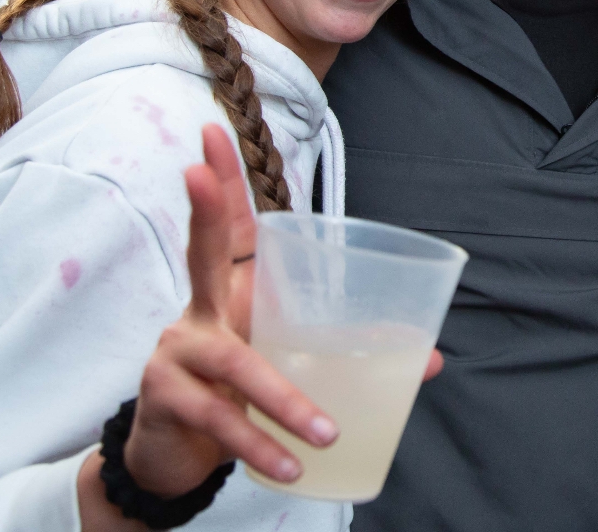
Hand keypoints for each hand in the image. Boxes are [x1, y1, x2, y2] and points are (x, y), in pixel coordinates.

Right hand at [78, 125, 445, 527]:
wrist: (175, 458)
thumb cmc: (240, 393)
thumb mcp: (290, 366)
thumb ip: (354, 355)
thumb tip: (429, 356)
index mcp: (234, 292)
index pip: (231, 228)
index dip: (222, 178)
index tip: (215, 127)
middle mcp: (200, 310)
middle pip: (200, 249)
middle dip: (203, 206)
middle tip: (193, 168)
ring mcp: (178, 351)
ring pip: (236, 362)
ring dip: (284, 401)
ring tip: (325, 434)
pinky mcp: (168, 397)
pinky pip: (221, 418)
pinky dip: (261, 446)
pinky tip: (288, 469)